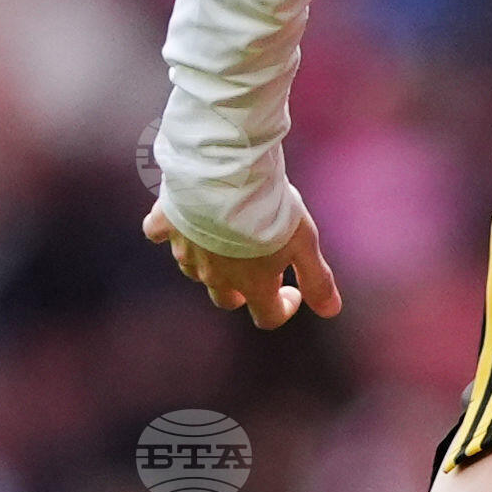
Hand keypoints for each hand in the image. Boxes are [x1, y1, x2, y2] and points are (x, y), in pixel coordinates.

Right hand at [144, 203, 342, 328]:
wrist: (225, 174)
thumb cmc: (269, 209)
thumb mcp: (305, 244)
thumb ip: (317, 280)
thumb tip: (332, 311)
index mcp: (252, 284)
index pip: (268, 316)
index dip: (283, 308)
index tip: (293, 290)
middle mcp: (215, 276)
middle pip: (226, 299)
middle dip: (242, 291)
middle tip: (256, 269)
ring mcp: (186, 252)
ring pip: (195, 270)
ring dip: (210, 261)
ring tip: (226, 235)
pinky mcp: (166, 225)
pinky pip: (159, 233)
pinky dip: (168, 229)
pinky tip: (177, 216)